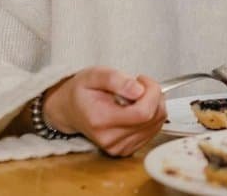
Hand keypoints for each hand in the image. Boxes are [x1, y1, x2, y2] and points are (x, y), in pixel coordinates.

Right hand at [43, 66, 166, 156]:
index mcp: (100, 120)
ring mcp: (118, 147)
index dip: (151, 93)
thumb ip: (115, 80)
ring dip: (154, 105)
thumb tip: (138, 90)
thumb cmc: (82, 91)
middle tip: (139, 85)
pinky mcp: (126, 150)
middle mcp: (110, 139)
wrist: (70, 110)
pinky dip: (151, 116)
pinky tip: (136, 108)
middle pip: (152, 118)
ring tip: (136, 96)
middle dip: (154, 96)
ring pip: (156, 125)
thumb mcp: (94, 75)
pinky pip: (153, 131)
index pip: (143, 113)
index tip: (142, 80)